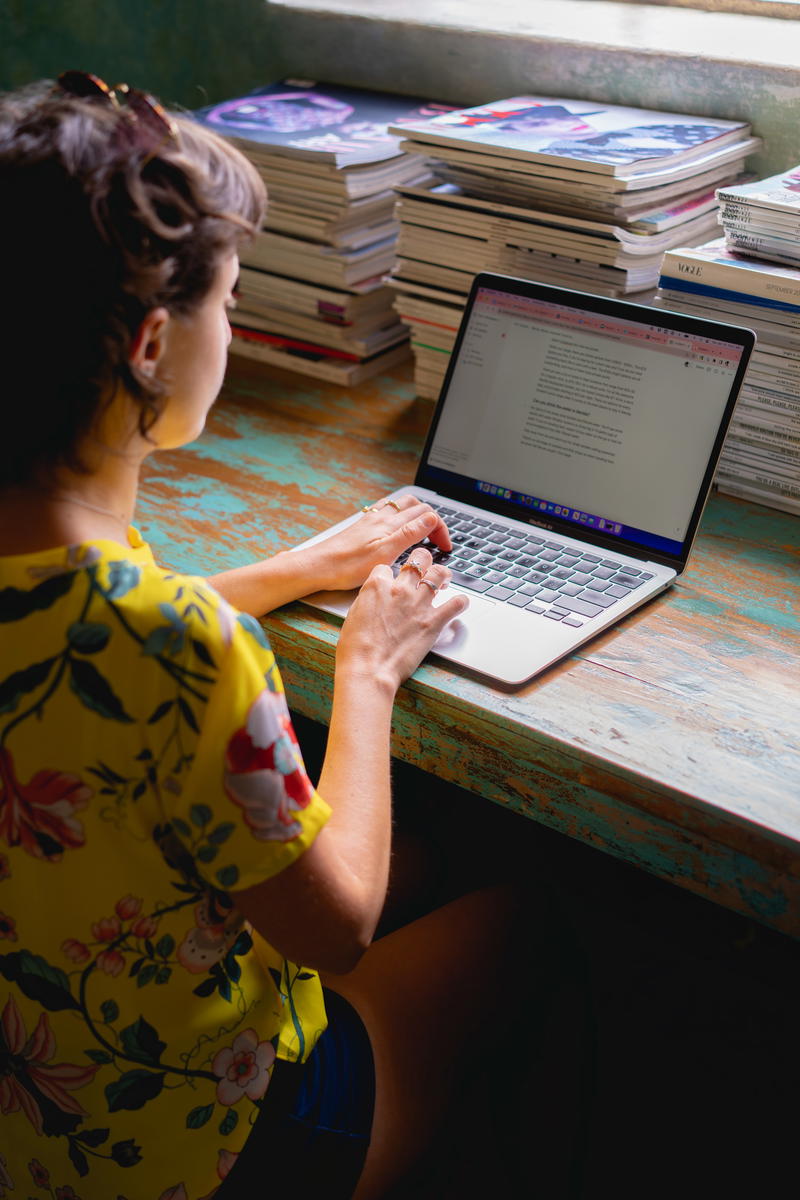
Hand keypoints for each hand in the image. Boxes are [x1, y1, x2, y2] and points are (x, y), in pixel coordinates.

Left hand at [301, 493, 452, 592]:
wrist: (319, 566)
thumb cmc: (348, 565)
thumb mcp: (386, 552)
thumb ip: (410, 533)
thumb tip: (431, 518)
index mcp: (390, 523)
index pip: (427, 515)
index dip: (441, 529)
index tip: (446, 547)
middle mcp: (382, 517)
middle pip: (417, 506)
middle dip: (433, 520)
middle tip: (439, 540)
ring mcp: (371, 520)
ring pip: (402, 506)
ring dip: (418, 514)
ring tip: (425, 529)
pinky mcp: (362, 526)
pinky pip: (387, 511)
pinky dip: (400, 515)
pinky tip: (397, 525)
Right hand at [335, 546, 468, 692]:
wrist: (369, 668)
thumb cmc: (356, 648)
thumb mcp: (354, 615)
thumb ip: (369, 601)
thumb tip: (376, 599)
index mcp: (376, 586)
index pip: (387, 567)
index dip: (390, 574)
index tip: (392, 581)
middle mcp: (400, 590)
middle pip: (418, 559)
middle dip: (423, 562)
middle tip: (425, 569)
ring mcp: (419, 604)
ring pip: (439, 573)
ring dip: (443, 575)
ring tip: (444, 580)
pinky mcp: (434, 621)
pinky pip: (456, 604)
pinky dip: (460, 602)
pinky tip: (459, 603)